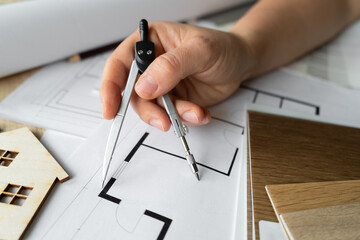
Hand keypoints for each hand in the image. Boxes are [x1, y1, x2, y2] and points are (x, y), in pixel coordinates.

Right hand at [100, 21, 254, 130]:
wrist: (240, 63)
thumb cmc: (222, 48)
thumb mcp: (200, 50)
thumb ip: (171, 66)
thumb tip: (144, 86)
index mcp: (150, 43)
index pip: (120, 63)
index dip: (111, 86)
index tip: (111, 108)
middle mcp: (152, 65)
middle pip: (133, 93)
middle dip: (148, 110)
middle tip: (163, 119)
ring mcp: (162, 85)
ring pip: (152, 108)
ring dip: (171, 115)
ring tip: (193, 112)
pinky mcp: (174, 100)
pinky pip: (170, 115)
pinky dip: (184, 118)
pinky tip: (199, 112)